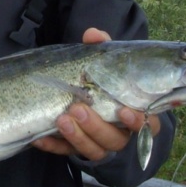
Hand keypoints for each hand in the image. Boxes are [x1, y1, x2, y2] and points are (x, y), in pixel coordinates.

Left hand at [31, 28, 160, 160]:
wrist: (85, 92)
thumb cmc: (103, 79)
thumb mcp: (104, 64)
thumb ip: (101, 49)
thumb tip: (93, 34)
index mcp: (134, 113)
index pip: (146, 125)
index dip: (138, 122)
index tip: (124, 111)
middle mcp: (119, 133)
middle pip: (115, 139)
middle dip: (96, 126)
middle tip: (78, 108)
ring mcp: (98, 143)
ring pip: (93, 150)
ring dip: (77, 137)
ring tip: (61, 119)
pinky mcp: (77, 149)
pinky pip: (65, 152)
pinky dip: (53, 145)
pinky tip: (39, 137)